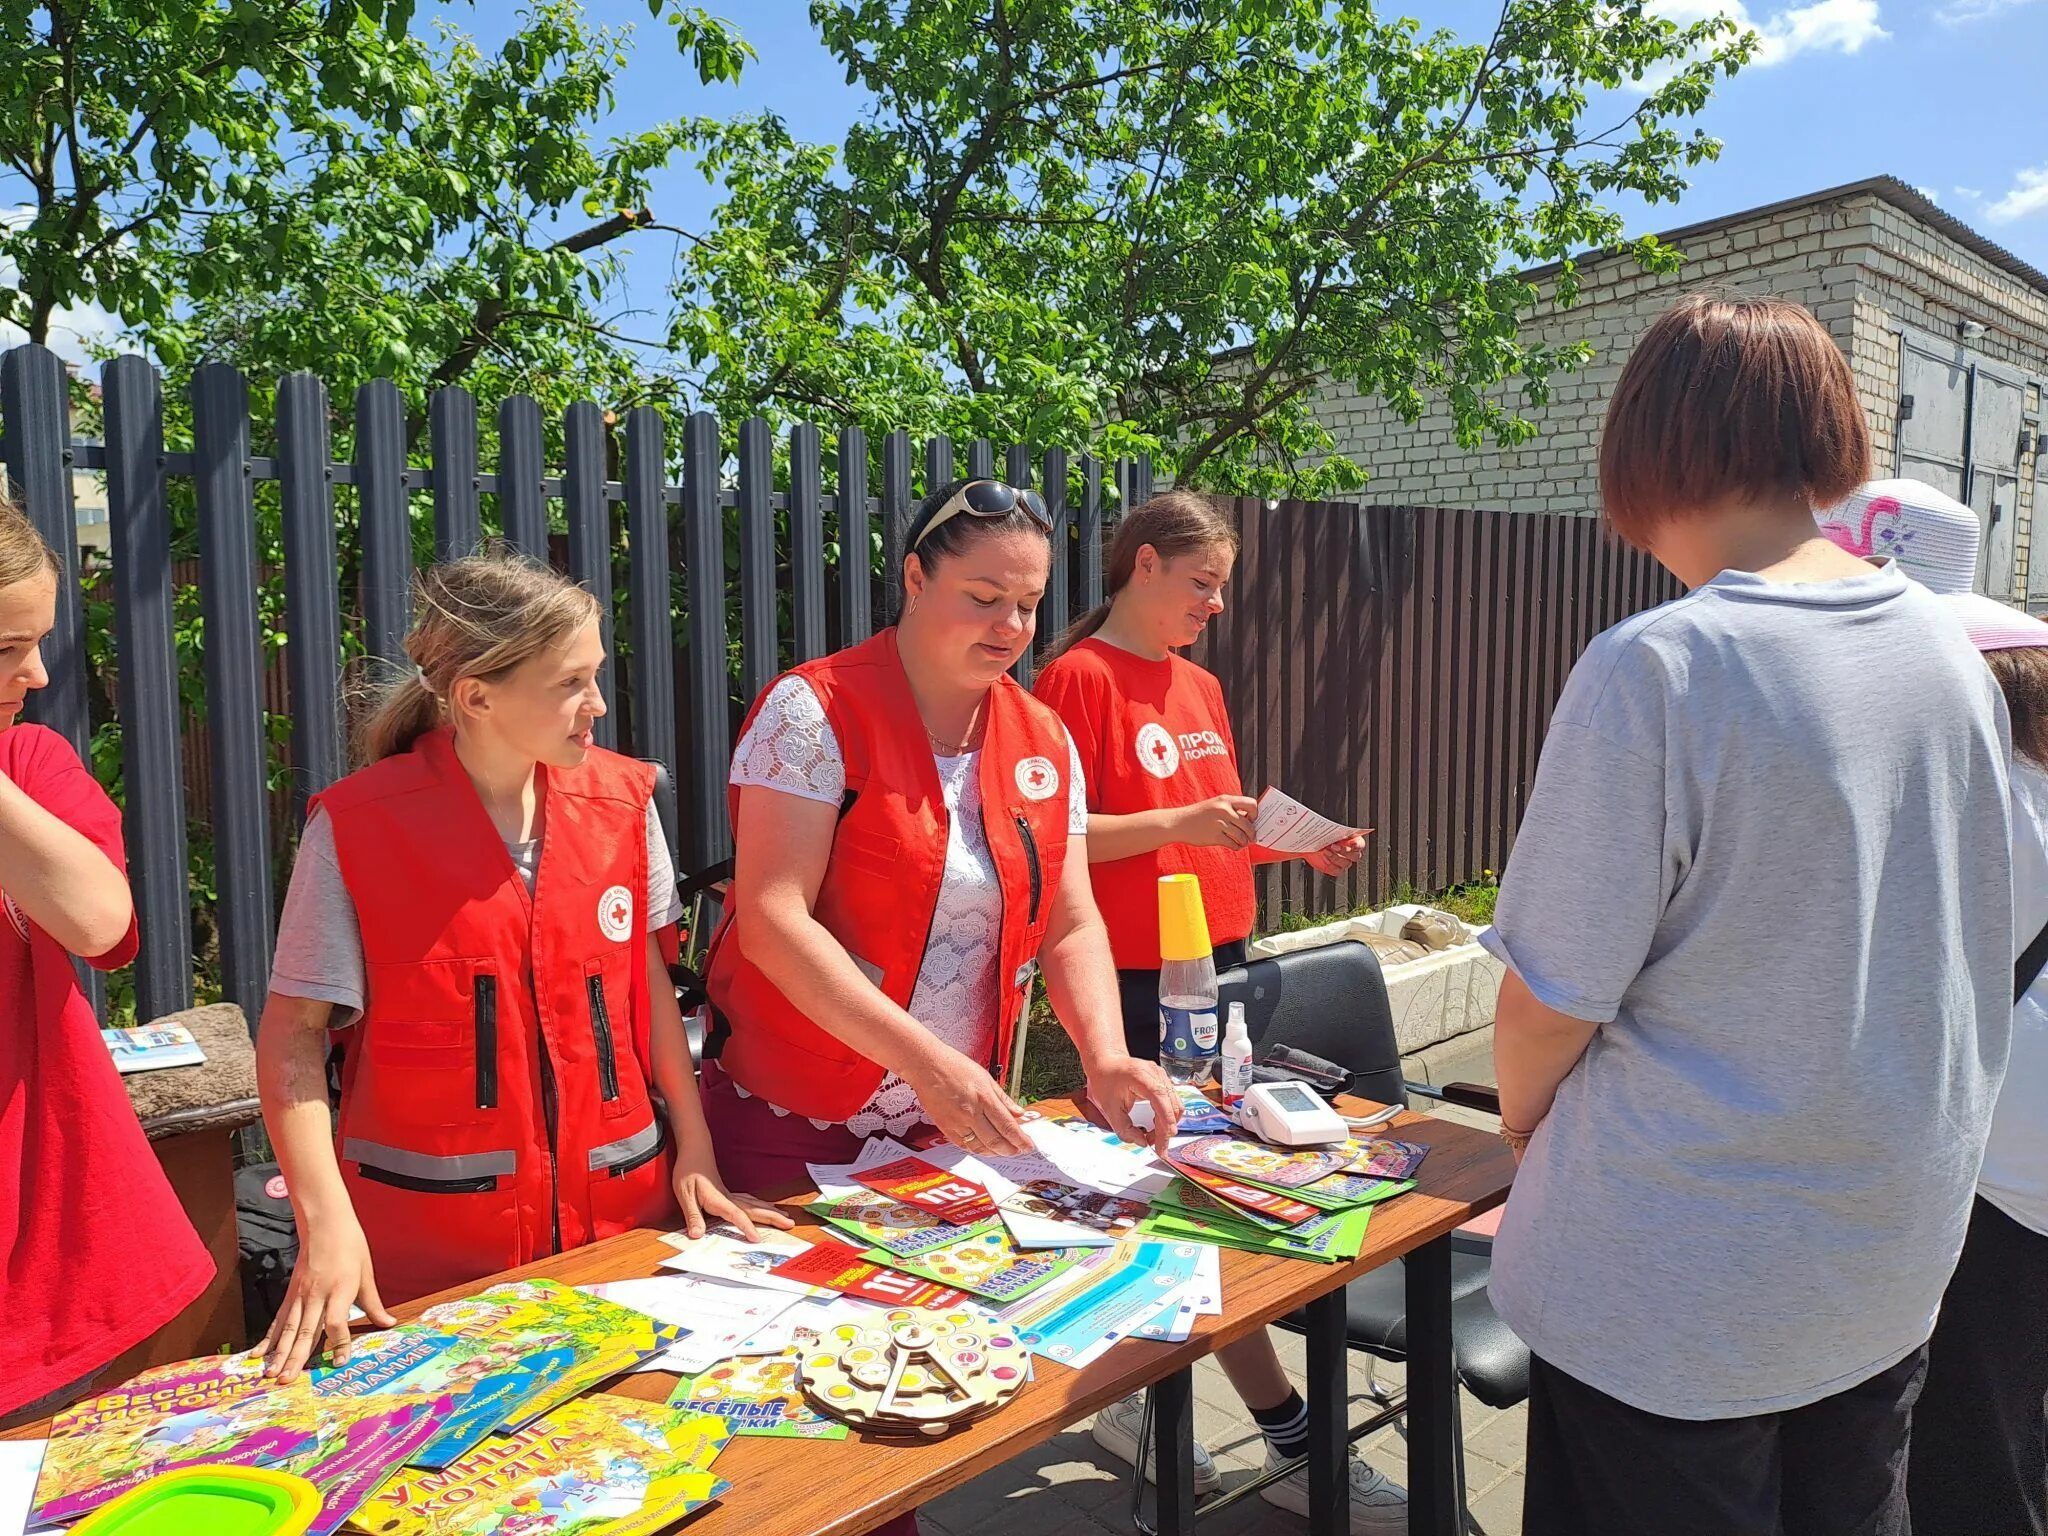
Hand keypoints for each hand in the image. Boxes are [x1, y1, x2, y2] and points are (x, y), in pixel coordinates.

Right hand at [261, 1216, 392, 1381]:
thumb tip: (389, 1324)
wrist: (325, 1223)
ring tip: (271, 1374)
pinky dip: (268, 1338)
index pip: (337, 1322)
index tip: (340, 1362)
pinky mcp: (290, 1294)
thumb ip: (374, 1304)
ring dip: (279, 1353)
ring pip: (288, 1329)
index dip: (339, 1343)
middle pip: (306, 1331)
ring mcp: (300, 1295)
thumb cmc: (350, 1246)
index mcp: (341, 1289)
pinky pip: (278, 1320)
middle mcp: (317, 1295)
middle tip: (288, 1381)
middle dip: (297, 1358)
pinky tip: (258, 1354)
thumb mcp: (366, 1274)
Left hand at [672, 1150, 795, 1241]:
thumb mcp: (685, 1195)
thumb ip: (693, 1216)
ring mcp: (730, 1194)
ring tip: (785, 1217)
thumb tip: (697, 1235)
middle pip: (754, 1209)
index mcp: (719, 1199)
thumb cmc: (688, 1171)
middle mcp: (729, 1197)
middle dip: (773, 1217)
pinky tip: (765, 1207)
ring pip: (755, 1204)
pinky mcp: (728, 1193)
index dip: (746, 1227)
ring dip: (770, 1211)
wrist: (693, 1151)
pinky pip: (749, 1201)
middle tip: (790, 1223)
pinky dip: (761, 1205)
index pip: (736, 1215)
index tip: (757, 1239)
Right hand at [899, 1042, 1033, 1157]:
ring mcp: (957, 1122)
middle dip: (1011, 1149)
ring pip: (980, 1147)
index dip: (1020, 1139)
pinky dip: (977, 1150)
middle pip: (996, 1140)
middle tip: (1019, 1151)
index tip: (1028, 1145)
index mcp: (984, 1098)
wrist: (927, 1066)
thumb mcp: (986, 1077)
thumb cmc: (954, 1066)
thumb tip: (1018, 1113)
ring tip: (1004, 1151)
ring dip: (995, 1153)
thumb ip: (1003, 1098)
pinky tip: (985, 1149)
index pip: (1008, 1126)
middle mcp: (971, 1112)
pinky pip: (964, 1146)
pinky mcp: (945, 1127)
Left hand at [1084, 1053, 1178, 1156]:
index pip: (1163, 1106)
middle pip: (1172, 1108)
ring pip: (1175, 1106)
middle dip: (1166, 1130)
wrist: (1105, 1061)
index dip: (1164, 1129)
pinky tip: (1155, 1124)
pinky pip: (1171, 1101)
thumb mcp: (1109, 1109)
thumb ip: (1124, 1128)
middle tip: (1156, 1146)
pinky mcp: (1162, 1081)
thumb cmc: (1105, 1079)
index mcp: (1143, 1078)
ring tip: (1152, 1136)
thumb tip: (1141, 1141)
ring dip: (1167, 1124)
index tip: (1161, 1147)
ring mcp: (1162, 1076)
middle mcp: (1157, 1075)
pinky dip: (1166, 1115)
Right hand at [1174, 795, 1257, 849]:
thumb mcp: (1215, 804)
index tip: (1252, 820)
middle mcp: (1224, 810)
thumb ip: (1231, 809)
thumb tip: (1249, 819)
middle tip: (1251, 837)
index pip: (1251, 804)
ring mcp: (1219, 823)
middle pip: (1248, 824)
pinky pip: (1233, 844)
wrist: (1179, 823)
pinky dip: (1236, 847)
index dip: (1255, 814)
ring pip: (1242, 836)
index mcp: (1225, 800)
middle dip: (1252, 833)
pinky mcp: (1214, 836)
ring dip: (1244, 842)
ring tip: (1241, 843)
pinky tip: (1234, 846)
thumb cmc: (1198, 815)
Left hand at [1305, 833, 1365, 876]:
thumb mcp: (1328, 830)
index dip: (1358, 845)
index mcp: (1352, 840)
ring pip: (1346, 863)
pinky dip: (1331, 865)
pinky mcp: (1336, 869)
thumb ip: (1335, 830)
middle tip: (1333, 846)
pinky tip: (1325, 859)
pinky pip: (1337, 870)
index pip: (1360, 844)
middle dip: (1345, 851)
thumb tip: (1336, 827)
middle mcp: (1350, 852)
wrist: (1312, 844)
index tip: (1352, 843)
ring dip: (1336, 858)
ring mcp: (1344, 862)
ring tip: (1325, 851)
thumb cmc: (1322, 835)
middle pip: (1355, 856)